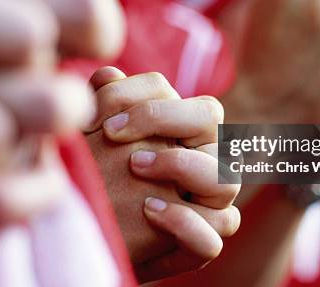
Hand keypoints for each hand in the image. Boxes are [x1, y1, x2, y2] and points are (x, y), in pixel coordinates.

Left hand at [86, 67, 240, 281]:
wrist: (93, 233)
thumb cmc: (97, 178)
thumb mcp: (93, 139)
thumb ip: (103, 106)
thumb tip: (108, 74)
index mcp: (189, 134)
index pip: (195, 102)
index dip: (152, 103)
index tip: (104, 122)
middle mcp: (206, 162)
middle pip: (214, 120)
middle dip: (165, 118)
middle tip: (115, 134)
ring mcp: (209, 206)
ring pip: (226, 179)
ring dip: (180, 165)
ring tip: (134, 167)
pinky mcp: (199, 245)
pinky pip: (214, 237)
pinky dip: (185, 222)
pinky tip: (148, 209)